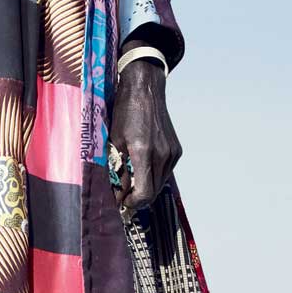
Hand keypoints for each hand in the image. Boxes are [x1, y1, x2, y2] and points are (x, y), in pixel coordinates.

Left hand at [110, 56, 180, 213]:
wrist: (145, 89)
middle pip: (153, 191)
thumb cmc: (124, 112)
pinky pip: (165, 171)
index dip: (133, 202)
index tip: (123, 202)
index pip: (145, 193)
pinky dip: (154, 175)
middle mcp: (163, 155)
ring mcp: (172, 152)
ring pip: (160, 183)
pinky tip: (142, 167)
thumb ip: (117, 169)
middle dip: (138, 198)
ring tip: (131, 181)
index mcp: (144, 153)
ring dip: (146, 187)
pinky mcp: (177, 149)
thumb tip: (116, 193)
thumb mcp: (114, 142)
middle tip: (124, 196)